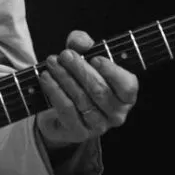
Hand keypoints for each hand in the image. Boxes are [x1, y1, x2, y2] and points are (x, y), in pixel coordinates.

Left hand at [35, 30, 138, 149]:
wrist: (61, 109)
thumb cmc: (79, 78)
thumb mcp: (82, 55)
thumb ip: (83, 43)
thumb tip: (81, 42)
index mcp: (126, 95)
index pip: (128, 86)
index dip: (112, 72)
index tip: (95, 58)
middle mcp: (117, 113)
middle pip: (99, 90)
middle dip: (80, 70)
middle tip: (64, 55)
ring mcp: (100, 126)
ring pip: (82, 100)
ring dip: (64, 78)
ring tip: (52, 63)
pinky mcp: (80, 133)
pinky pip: (67, 111)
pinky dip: (55, 92)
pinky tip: (46, 79)